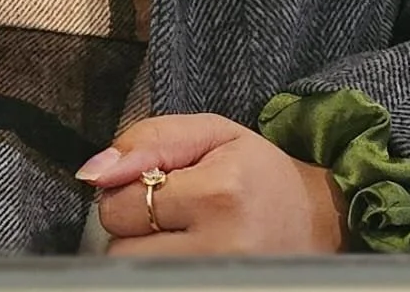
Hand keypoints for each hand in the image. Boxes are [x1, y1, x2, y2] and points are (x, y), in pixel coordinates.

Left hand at [80, 112, 347, 254]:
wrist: (315, 223)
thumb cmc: (256, 173)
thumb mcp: (210, 133)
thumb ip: (148, 140)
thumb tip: (94, 172)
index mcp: (218, 194)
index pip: (121, 203)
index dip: (127, 188)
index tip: (157, 182)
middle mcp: (220, 248)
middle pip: (122, 247)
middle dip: (133, 225)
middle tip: (170, 210)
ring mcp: (219, 280)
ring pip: (135, 273)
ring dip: (145, 252)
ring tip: (179, 234)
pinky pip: (156, 285)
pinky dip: (159, 268)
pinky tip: (183, 253)